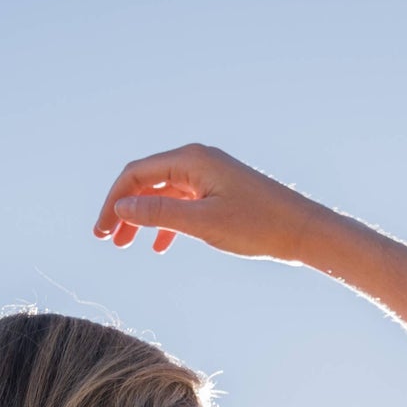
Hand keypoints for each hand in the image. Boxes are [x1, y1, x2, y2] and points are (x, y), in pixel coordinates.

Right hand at [91, 143, 329, 260]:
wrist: (304, 230)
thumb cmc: (259, 225)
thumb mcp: (203, 223)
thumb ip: (160, 215)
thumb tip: (121, 208)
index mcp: (191, 160)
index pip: (136, 175)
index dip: (113, 201)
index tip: (102, 231)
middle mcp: (198, 161)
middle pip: (146, 182)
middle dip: (124, 209)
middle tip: (108, 239)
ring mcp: (210, 175)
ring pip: (164, 194)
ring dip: (143, 218)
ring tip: (127, 245)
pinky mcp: (221, 191)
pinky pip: (184, 202)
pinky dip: (168, 221)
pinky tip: (159, 245)